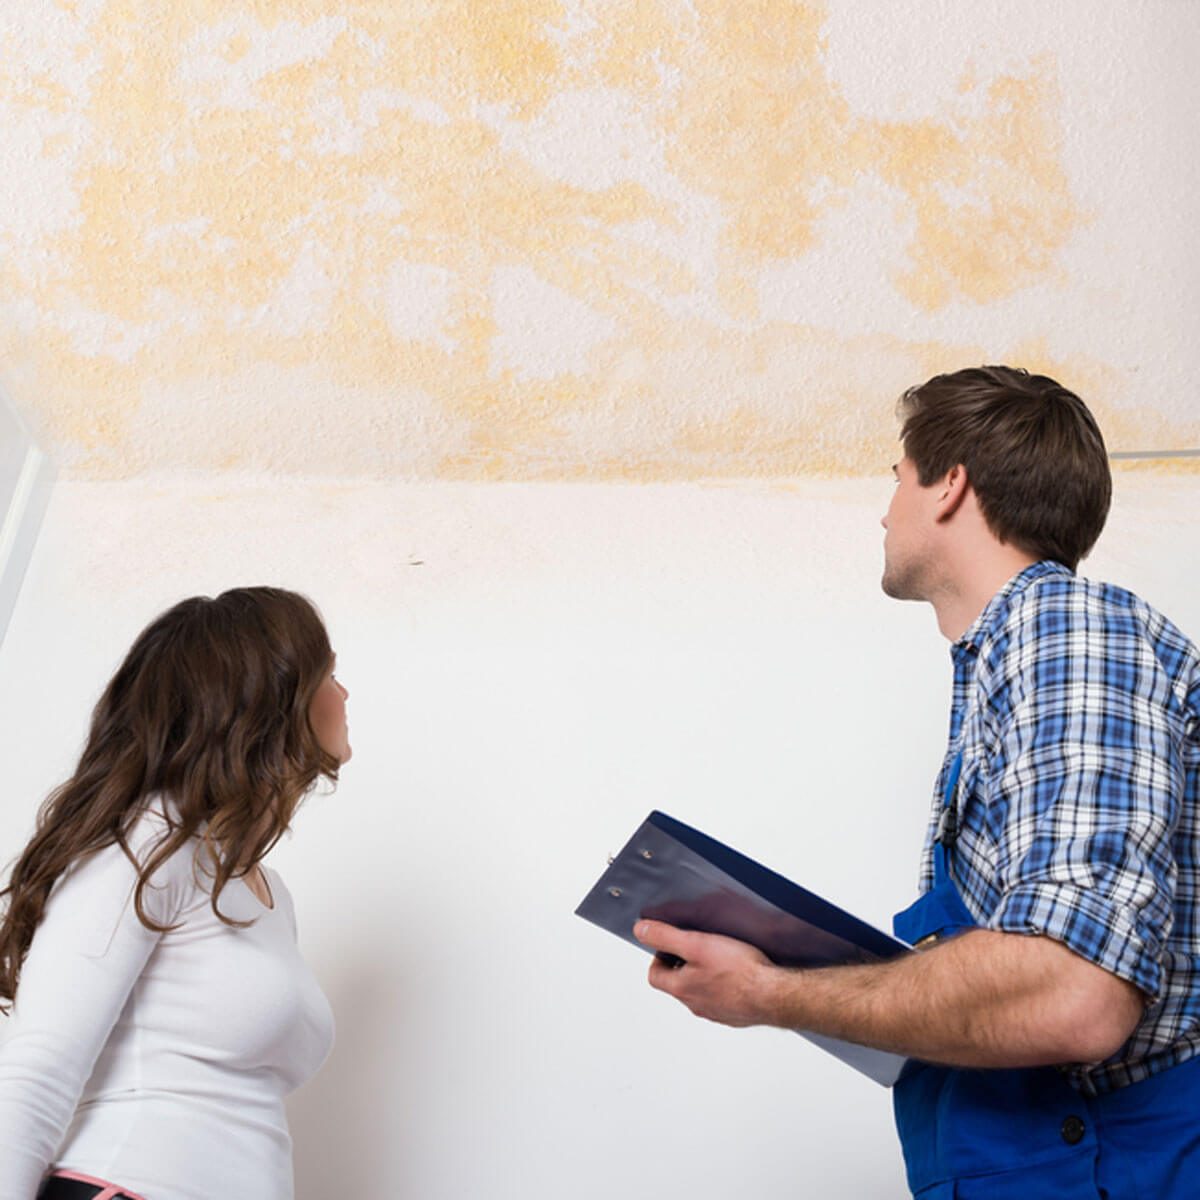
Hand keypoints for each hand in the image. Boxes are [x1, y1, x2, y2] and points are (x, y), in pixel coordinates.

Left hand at [634, 920, 778, 1027]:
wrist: (775, 994)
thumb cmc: (740, 971)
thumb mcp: (696, 944)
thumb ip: (666, 937)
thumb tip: (641, 930)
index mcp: (681, 989)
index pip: (655, 975)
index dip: (660, 956)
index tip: (674, 944)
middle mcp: (696, 1005)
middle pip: (677, 983)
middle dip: (683, 963)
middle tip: (699, 946)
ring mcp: (716, 1012)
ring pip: (700, 991)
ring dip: (704, 974)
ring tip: (721, 956)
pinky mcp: (736, 1014)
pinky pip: (722, 998)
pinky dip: (724, 985)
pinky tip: (739, 972)